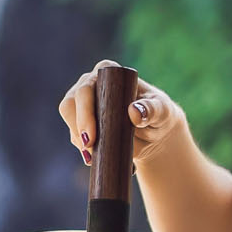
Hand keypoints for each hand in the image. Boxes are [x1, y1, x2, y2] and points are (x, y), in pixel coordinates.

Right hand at [57, 60, 185, 164]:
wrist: (155, 134)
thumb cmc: (159, 115)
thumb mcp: (161, 111)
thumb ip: (152, 109)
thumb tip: (134, 112)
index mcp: (108, 74)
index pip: (87, 87)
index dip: (84, 109)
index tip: (91, 135)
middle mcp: (91, 84)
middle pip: (71, 103)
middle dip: (77, 126)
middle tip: (89, 147)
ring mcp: (84, 104)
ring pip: (70, 120)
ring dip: (78, 139)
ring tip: (94, 156)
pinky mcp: (83, 123)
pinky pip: (75, 135)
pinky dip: (82, 148)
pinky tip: (93, 158)